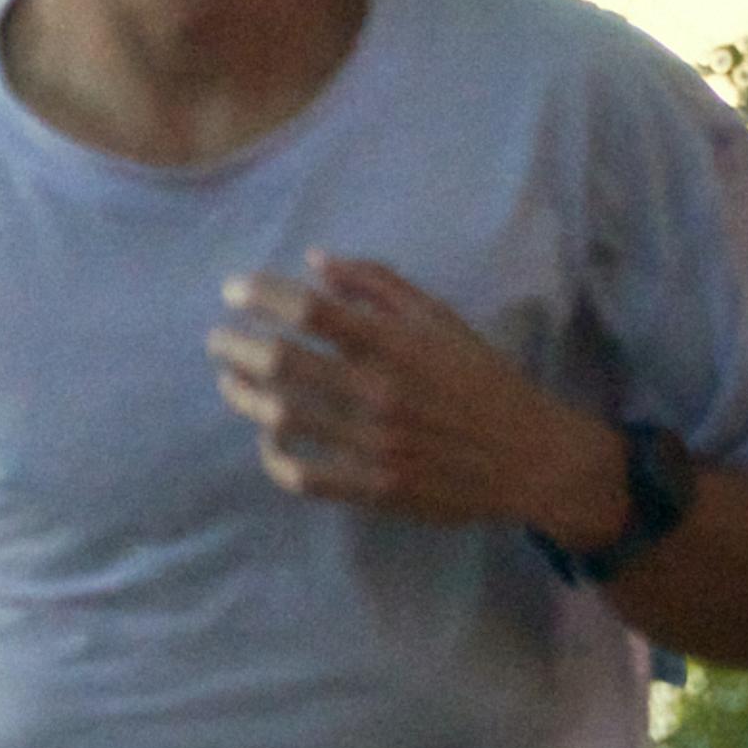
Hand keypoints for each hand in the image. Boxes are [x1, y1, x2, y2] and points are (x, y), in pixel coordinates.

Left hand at [207, 253, 629, 543]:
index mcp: (398, 345)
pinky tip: (267, 440)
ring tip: (230, 383)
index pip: (313, 311)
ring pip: (281, 418)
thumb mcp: (442, 321)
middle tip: (217, 340)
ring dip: (243, 397)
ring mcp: (373, 443)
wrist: (531, 458)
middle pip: (282, 364)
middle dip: (236, 347)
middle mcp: (380, 391)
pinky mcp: (372, 487)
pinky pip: (301, 475)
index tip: (233, 290)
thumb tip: (317, 260)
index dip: (263, 296)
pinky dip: (273, 457)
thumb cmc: (482, 381)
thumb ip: (381, 286)